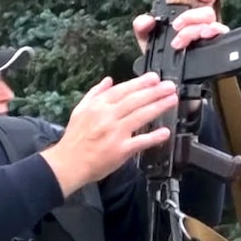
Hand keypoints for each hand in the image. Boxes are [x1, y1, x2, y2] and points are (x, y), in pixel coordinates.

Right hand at [40, 72, 177, 197]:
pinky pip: (140, 141)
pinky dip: (153, 137)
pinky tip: (165, 132)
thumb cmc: (75, 138)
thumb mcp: (80, 110)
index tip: (154, 78)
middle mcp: (107, 116)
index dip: (140, 83)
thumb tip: (108, 80)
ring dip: (158, 107)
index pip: (122, 90)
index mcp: (97, 106)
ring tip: (171, 100)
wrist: (69, 163)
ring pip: (140, 116)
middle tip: (169, 86)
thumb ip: (95, 93)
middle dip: (154, 92)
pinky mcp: (120, 150)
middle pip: (135, 100)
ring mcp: (115, 133)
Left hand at [132, 0, 229, 52]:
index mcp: (187, 14)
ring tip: (180, 40)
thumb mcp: (146, 36)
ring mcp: (208, 36)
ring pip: (213, 24)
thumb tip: (147, 20)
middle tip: (176, 26)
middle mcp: (201, 23)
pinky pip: (221, 37)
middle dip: (192, 16)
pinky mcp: (212, 48)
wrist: (161, 73)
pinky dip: (214, 34)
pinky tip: (204, 37)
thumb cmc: (158, 50)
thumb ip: (142, 25)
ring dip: (197, 29)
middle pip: (208, 11)